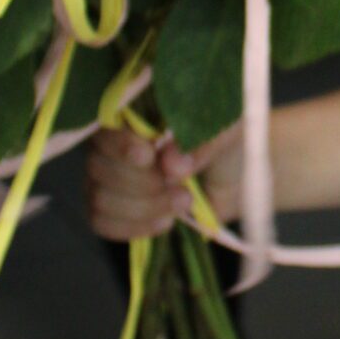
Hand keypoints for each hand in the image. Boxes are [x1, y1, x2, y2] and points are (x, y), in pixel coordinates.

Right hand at [85, 123, 243, 240]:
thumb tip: (171, 164)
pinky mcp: (116, 206)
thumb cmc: (230, 141)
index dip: (121, 145)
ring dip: (142, 208)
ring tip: (182, 203)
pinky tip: (165, 221)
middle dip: (143, 185)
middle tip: (183, 190)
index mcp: (135, 110)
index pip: (105, 126)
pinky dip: (133, 227)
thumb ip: (201, 143)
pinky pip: (102, 222)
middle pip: (99, 167)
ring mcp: (110, 175)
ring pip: (99, 198)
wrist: (240, 177)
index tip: (149, 156)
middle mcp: (113, 141)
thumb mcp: (228, 132)